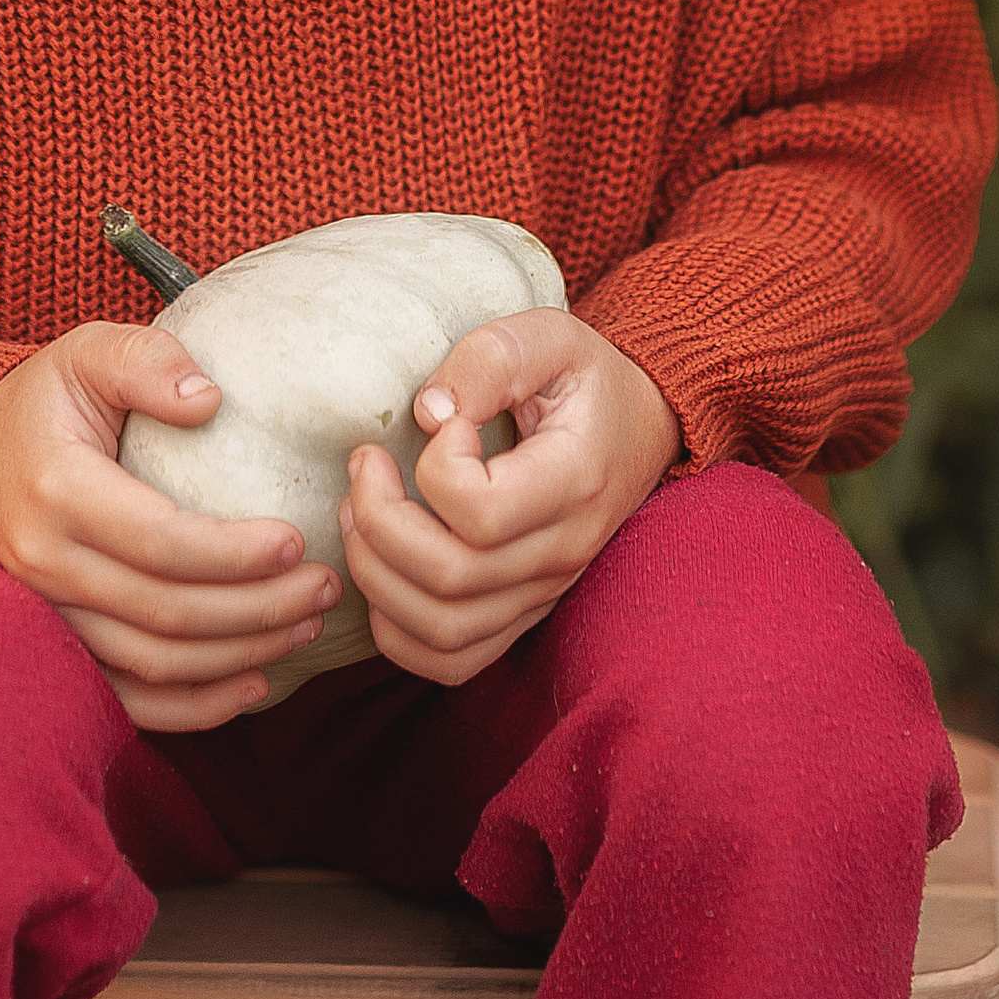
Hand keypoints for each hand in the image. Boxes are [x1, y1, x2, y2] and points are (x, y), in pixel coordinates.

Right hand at [0, 323, 339, 731]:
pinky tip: (252, 685)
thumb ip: (146, 361)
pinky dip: (192, 707)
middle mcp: (45, 565)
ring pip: (154, 664)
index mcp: (58, 492)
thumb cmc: (42, 400)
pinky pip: (127, 697)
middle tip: (325, 588)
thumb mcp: (88, 353)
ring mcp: (47, 615)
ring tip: (305, 627)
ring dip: (239, 656)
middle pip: (168, 613)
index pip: (160, 542)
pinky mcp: (57, 645)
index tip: (297, 541)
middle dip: (258, 609)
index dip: (235, 552)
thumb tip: (209, 399)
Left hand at [339, 310, 681, 688]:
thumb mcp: (551, 337)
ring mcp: (543, 593)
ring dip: (376, 576)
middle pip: (450, 578)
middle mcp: (563, 551)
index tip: (440, 423)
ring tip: (358, 512)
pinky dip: (396, 630)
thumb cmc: (587, 379)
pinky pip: (450, 661)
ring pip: (441, 630)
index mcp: (576, 480)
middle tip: (365, 463)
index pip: (483, 513)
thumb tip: (427, 413)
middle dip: (379, 522)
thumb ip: (490, 360)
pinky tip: (380, 568)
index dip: (435, 469)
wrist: (640, 427)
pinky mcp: (522, 614)